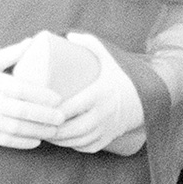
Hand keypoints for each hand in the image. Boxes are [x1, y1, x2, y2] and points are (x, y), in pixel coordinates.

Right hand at [0, 41, 64, 147]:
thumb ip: (10, 54)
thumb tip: (33, 41)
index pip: (21, 90)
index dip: (41, 95)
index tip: (58, 98)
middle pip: (21, 112)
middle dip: (44, 116)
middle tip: (63, 117)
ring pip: (16, 129)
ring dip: (38, 131)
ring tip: (55, 130)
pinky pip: (5, 140)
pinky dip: (22, 142)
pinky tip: (37, 141)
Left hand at [51, 32, 144, 153]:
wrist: (146, 100)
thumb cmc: (121, 77)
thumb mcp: (108, 58)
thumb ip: (90, 44)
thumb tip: (68, 36)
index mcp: (99, 95)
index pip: (70, 107)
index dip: (52, 111)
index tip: (40, 106)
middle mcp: (102, 115)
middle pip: (70, 128)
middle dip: (51, 128)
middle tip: (37, 121)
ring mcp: (105, 130)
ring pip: (76, 141)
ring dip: (58, 139)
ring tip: (43, 130)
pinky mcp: (107, 140)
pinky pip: (85, 148)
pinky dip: (71, 145)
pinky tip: (60, 140)